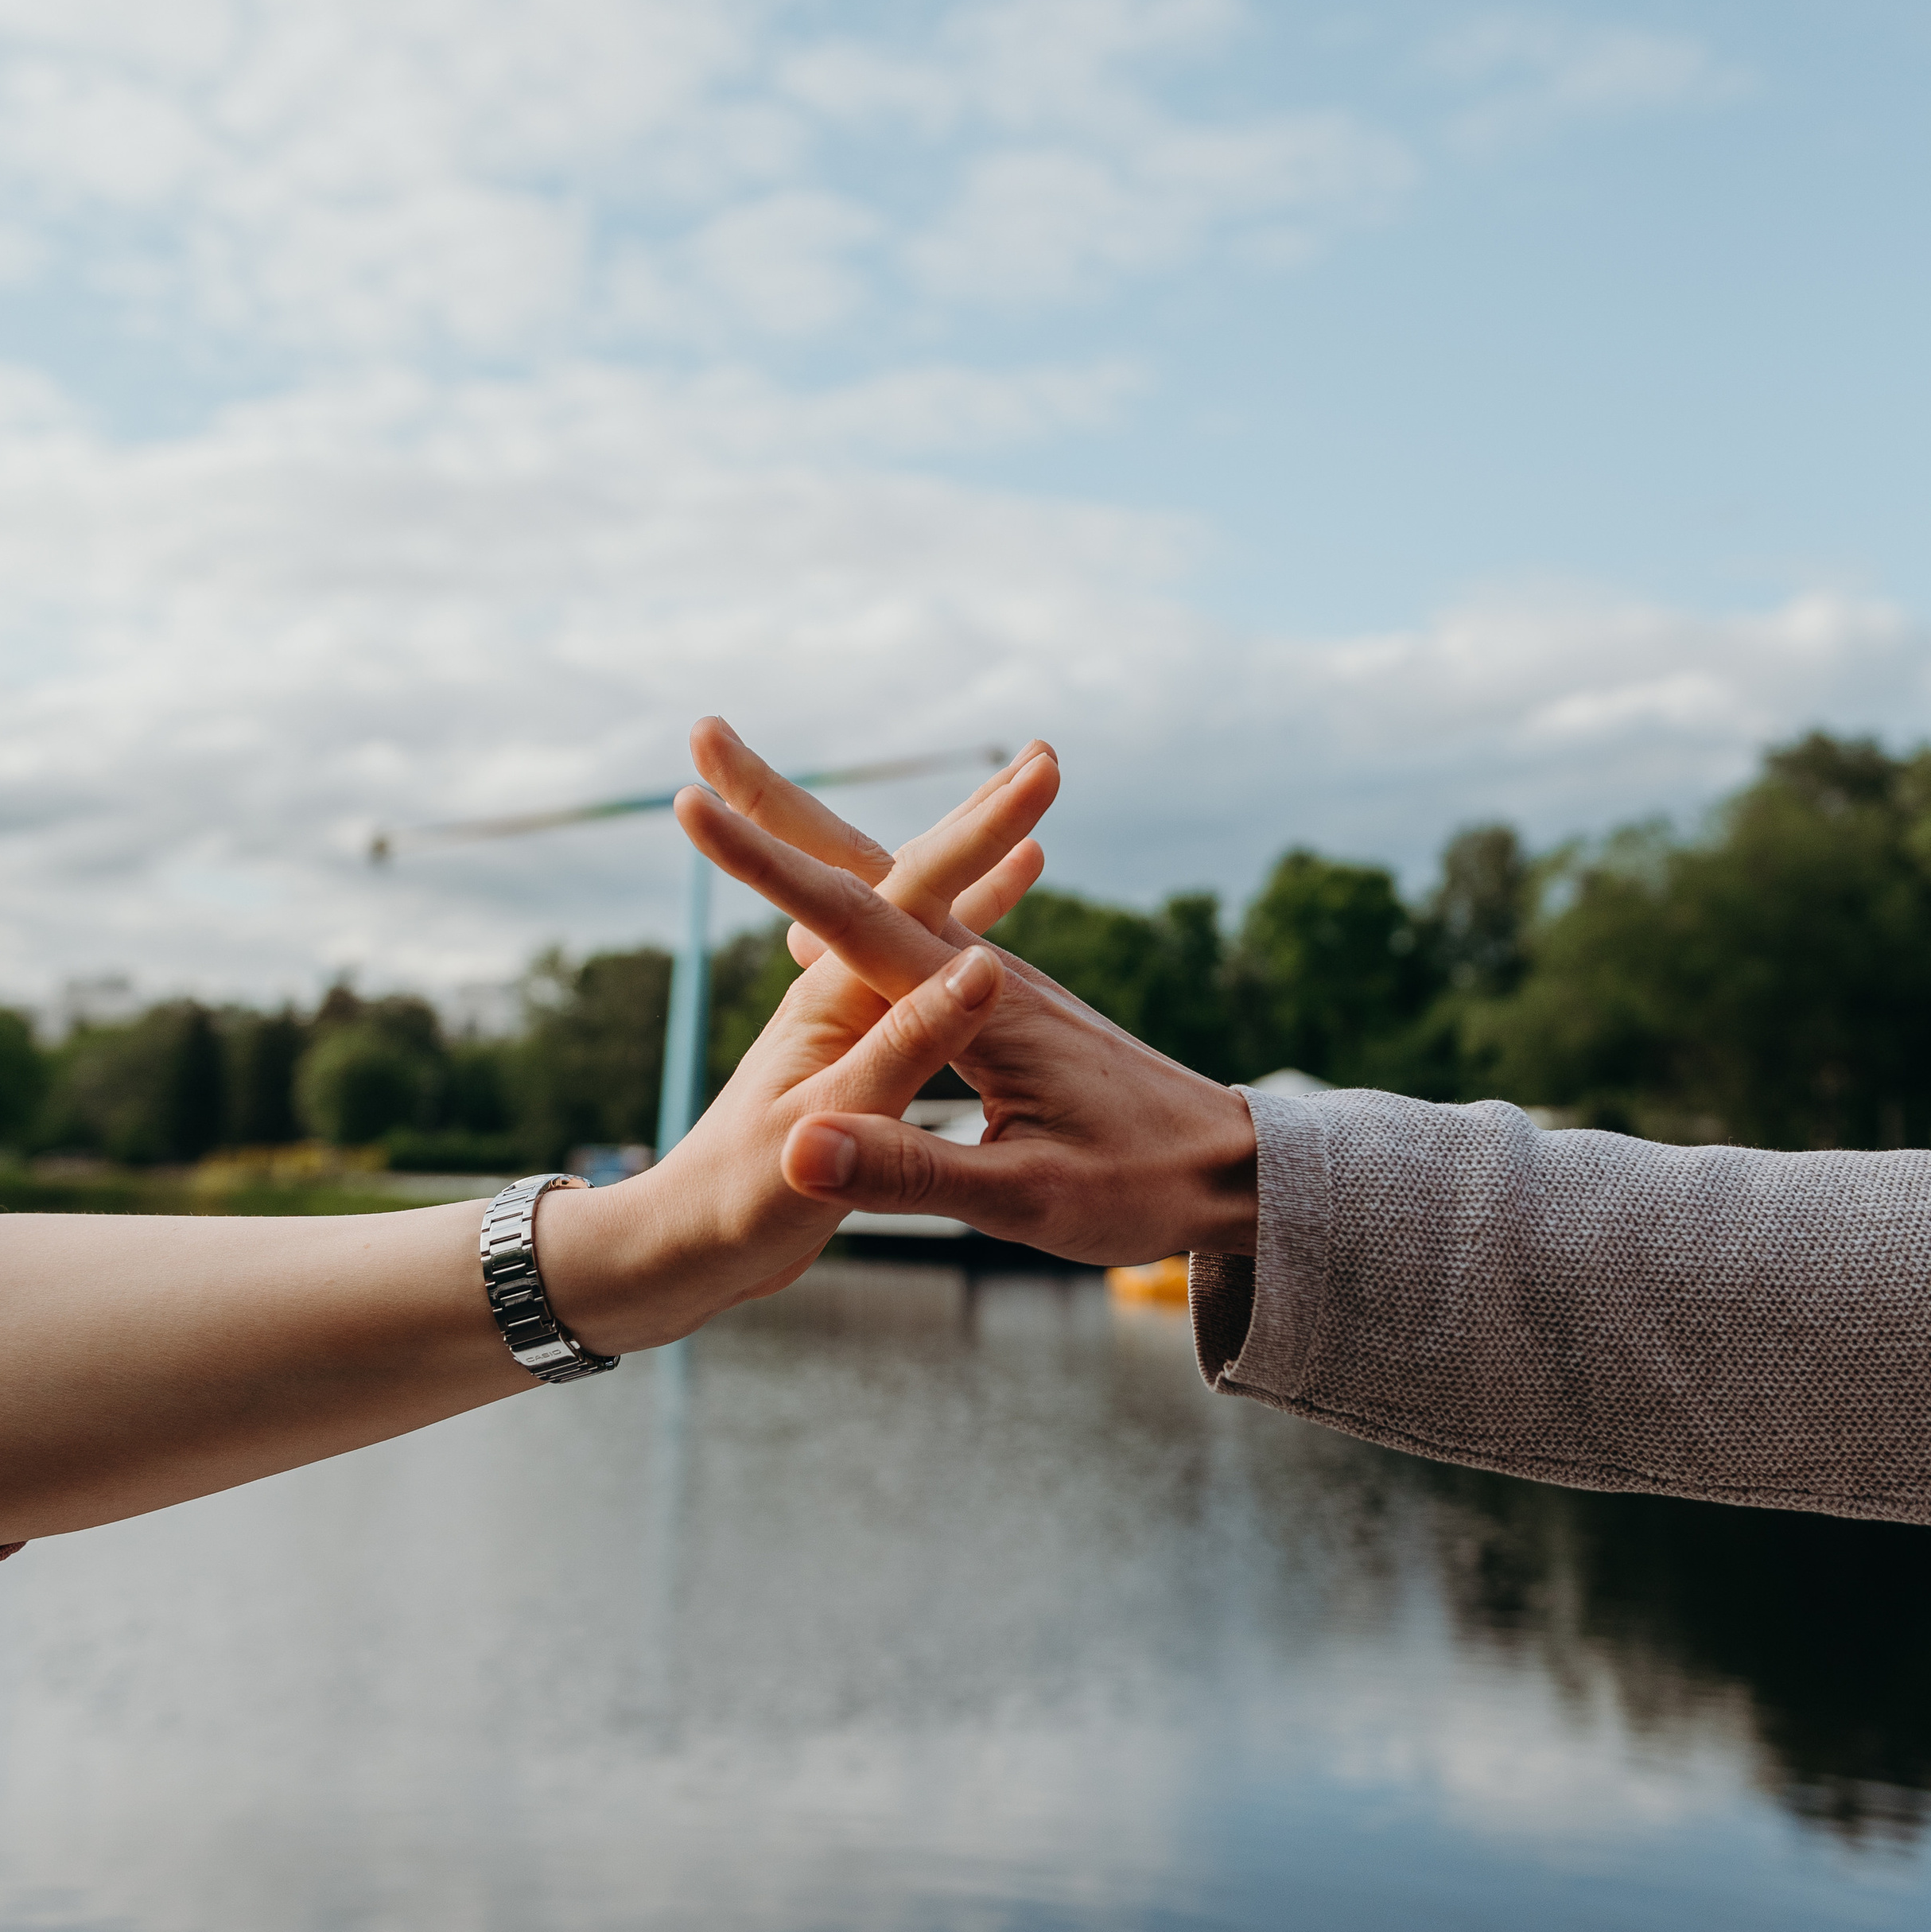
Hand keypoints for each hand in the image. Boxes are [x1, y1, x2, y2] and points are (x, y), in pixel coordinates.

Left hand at [539, 742, 1063, 1349]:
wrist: (678, 1250)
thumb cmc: (740, 1206)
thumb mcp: (828, 1132)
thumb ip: (903, 1050)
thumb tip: (979, 969)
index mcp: (843, 998)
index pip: (919, 889)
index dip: (984, 831)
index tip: (1042, 773)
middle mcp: (846, 989)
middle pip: (903, 873)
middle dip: (976, 816)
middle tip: (1045, 753)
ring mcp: (857, 1016)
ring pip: (921, 916)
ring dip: (972, 859)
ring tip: (1030, 804)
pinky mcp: (866, 1052)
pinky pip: (927, 968)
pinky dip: (964, 932)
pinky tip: (994, 921)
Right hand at [673, 772, 1258, 1268]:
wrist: (1240, 1168)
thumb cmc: (1143, 1187)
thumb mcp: (1025, 1200)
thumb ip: (912, 1173)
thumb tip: (801, 1147)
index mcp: (979, 1005)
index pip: (850, 917)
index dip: (764, 865)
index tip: (690, 805)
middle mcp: (982, 970)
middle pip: (863, 865)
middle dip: (777, 804)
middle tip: (705, 731)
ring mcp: (994, 978)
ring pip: (888, 883)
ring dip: (809, 834)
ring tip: (740, 789)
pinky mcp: (1003, 999)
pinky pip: (913, 919)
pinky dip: (853, 889)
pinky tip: (825, 908)